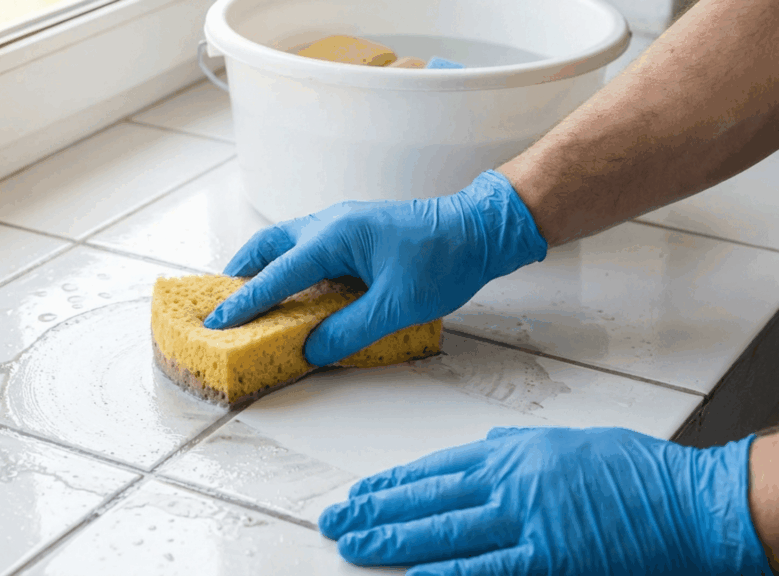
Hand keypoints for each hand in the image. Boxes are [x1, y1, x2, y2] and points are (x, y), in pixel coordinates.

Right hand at [203, 170, 547, 366]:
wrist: (480, 228)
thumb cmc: (445, 260)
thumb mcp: (397, 306)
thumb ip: (350, 331)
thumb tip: (312, 350)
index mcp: (335, 237)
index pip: (277, 275)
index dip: (245, 303)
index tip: (217, 323)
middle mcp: (330, 223)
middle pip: (269, 245)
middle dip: (241, 273)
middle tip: (223, 303)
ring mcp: (342, 223)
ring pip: (287, 242)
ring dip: (265, 267)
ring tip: (252, 297)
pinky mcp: (355, 230)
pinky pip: (309, 247)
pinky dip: (291, 266)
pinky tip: (297, 289)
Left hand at [318, 427, 769, 574]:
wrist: (686, 498)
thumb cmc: (631, 469)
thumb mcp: (565, 441)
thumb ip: (516, 446)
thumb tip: (481, 446)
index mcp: (511, 453)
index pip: (433, 468)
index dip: (390, 482)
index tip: (358, 492)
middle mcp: (509, 482)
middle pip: (427, 497)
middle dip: (375, 509)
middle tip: (334, 520)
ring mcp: (527, 520)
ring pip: (444, 530)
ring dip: (392, 539)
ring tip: (352, 544)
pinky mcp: (550, 558)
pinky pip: (488, 567)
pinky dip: (448, 572)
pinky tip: (412, 574)